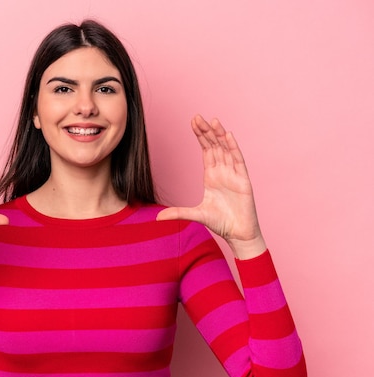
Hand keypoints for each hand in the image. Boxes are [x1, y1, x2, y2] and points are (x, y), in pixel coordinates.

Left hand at [157, 115, 265, 258]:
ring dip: (220, 135)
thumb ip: (178, 213)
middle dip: (206, 132)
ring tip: (213, 121)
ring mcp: (233, 175)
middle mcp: (223, 172)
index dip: (200, 136)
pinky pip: (238, 160)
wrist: (238, 234)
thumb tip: (157, 218)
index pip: (206, 151)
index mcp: (211, 176)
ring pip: (226, 150)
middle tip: (198, 117)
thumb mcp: (195, 215)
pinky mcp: (243, 181)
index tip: (193, 122)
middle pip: (214, 146)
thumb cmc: (220, 223)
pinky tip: (228, 136)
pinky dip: (233, 148)